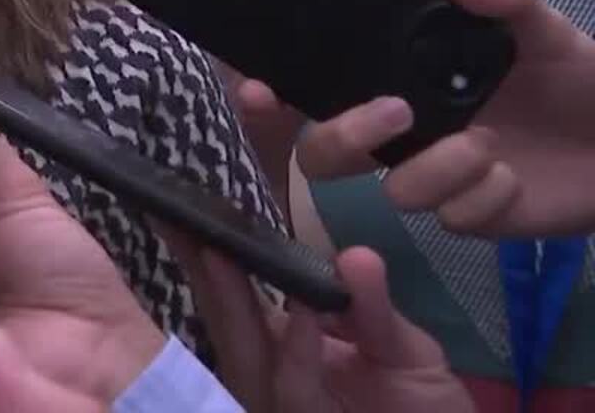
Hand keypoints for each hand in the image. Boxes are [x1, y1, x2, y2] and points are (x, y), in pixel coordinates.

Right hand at [179, 241, 469, 411]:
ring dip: (232, 299)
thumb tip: (351, 253)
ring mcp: (279, 400)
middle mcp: (267, 371)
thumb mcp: (400, 347)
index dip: (203, 251)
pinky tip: (302, 310)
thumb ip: (372, 306)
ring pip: (244, 349)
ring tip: (221, 251)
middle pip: (222, 315)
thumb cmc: (418, 405)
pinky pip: (294, 384)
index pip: (232, 292)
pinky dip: (297, 347)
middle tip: (177, 215)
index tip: (179, 203)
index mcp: (278, 345)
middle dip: (196, 266)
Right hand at [295, 0, 594, 236]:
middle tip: (397, 112)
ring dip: (440, 168)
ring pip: (393, 191)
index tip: (258, 88)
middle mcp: (403, 130)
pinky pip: (451, 218)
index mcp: (402, 78)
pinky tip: (514, 179)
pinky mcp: (465, 215)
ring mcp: (430, 175)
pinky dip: (485, 198)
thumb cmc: (576, 79)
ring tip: (491, 148)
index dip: (272, 92)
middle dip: (345, 135)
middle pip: (324, 154)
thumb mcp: (545, 27)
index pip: (319, 85)